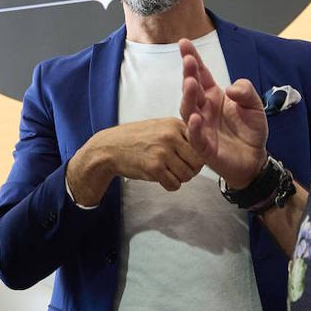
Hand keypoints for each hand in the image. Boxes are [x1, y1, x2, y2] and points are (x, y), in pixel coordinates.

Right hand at [67, 117, 202, 204]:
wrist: (110, 148)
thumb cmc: (135, 138)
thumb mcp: (160, 127)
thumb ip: (180, 134)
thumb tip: (201, 150)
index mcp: (174, 124)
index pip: (200, 144)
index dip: (196, 156)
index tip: (188, 158)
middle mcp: (170, 136)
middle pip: (197, 162)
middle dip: (191, 170)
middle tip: (179, 169)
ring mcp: (162, 152)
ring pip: (187, 176)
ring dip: (179, 178)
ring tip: (167, 172)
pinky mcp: (154, 167)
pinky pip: (174, 184)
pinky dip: (169, 185)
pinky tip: (159, 177)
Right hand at [178, 38, 267, 187]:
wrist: (255, 158)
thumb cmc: (251, 130)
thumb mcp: (255, 105)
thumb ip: (246, 91)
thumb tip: (230, 89)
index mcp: (213, 96)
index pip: (201, 74)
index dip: (192, 59)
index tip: (184, 43)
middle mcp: (203, 109)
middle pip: (192, 89)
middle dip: (189, 74)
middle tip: (189, 61)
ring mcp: (201, 127)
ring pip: (188, 110)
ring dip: (188, 96)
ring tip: (190, 83)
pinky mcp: (204, 146)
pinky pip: (195, 136)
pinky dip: (193, 127)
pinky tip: (194, 118)